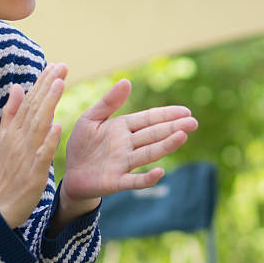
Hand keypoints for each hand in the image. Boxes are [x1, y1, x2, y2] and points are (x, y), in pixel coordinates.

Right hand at [0, 63, 65, 226]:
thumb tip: (16, 87)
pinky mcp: (33, 172)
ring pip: (38, 125)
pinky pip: (41, 153)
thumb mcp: (3, 139)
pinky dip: (48, 140)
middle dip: (47, 85)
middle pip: (34, 107)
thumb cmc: (5, 171)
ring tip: (60, 84)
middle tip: (61, 66)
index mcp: (13, 130)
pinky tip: (57, 126)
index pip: (29, 101)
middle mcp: (18, 138)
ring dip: (48, 104)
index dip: (41, 82)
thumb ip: (10, 113)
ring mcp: (25, 154)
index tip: (53, 65)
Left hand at [58, 79, 197, 222]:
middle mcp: (128, 145)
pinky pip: (134, 181)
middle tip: (193, 123)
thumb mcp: (90, 118)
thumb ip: (108, 102)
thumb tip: (127, 81)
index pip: (149, 119)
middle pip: (154, 134)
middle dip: (173, 128)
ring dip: (166, 146)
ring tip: (182, 137)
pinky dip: (147, 178)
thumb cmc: (82, 144)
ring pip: (149, 153)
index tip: (186, 111)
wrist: (70, 173)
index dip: (167, 115)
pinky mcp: (117, 181)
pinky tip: (159, 172)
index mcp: (123, 128)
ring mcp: (124, 163)